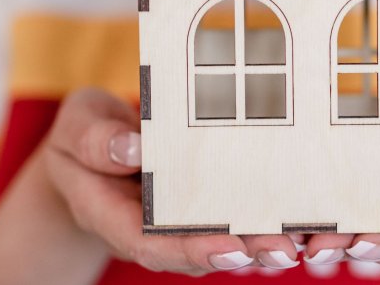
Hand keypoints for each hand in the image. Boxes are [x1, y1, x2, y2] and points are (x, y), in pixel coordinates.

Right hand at [41, 88, 301, 274]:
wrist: (91, 146)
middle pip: (198, 250)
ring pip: (222, 240)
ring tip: (302, 240)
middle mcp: (151, 227)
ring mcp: (177, 220)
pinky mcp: (201, 205)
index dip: (191, 249)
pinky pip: (232, 215)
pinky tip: (301, 215)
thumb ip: (95, 140)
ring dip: (262, 242)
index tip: (229, 249)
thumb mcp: (77, 125)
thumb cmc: (84, 133)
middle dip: (243, 252)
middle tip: (283, 250)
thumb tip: (132, 148)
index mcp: (113, 215)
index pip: (152, 243)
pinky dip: (266, 217)